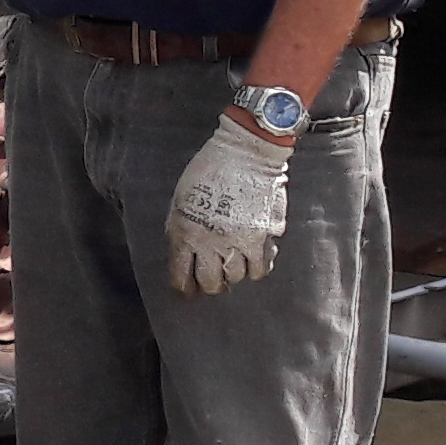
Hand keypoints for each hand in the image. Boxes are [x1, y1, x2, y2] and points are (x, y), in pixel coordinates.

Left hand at [166, 115, 295, 292]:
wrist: (245, 153)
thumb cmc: (209, 170)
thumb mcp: (181, 199)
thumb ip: (180, 228)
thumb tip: (182, 253)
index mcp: (186, 231)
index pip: (181, 275)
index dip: (183, 287)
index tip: (187, 291)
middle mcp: (212, 241)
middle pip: (211, 283)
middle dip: (210, 284)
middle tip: (212, 278)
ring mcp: (241, 240)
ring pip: (237, 277)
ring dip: (233, 273)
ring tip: (232, 262)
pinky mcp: (265, 236)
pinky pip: (261, 267)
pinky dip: (257, 267)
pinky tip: (252, 257)